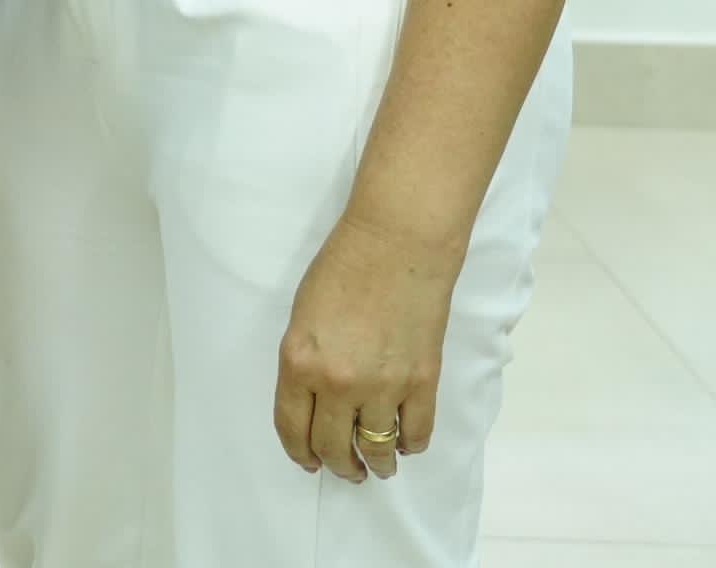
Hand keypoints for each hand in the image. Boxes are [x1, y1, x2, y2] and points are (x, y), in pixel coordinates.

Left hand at [273, 208, 460, 481]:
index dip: (300, 453)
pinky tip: (404, 443)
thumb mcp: (301, 318)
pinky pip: (416, 433)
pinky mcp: (422, 382)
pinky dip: (410, 445)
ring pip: (378, 448)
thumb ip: (304, 364)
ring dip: (377, 464)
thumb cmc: (342, 270)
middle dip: (338, 465)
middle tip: (345, 470)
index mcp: (299, 363)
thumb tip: (313, 402)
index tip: (308, 462)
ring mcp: (384, 386)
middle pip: (334, 446)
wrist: (396, 245)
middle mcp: (339, 382)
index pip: (293, 429)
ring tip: (377, 467)